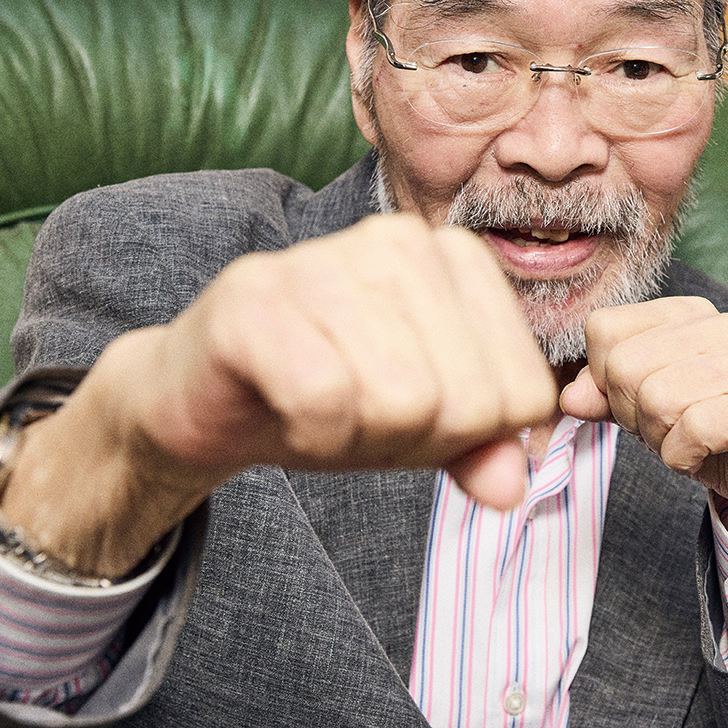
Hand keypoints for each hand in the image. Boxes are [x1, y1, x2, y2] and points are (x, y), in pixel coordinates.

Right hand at [3, 215, 557, 575]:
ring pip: (404, 400)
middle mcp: (399, 240)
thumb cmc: (325, 397)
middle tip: (354, 413)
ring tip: (316, 405)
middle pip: (467, 402)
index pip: (524, 394)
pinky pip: (326, 400)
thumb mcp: (424, 428)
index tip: (408, 411)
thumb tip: (511, 487)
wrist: (204, 395)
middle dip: (412, 439)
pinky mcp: (255, 295)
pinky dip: (309, 433)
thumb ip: (480, 447)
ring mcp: (326, 258)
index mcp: (457, 259)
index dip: (468, 436)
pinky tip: (283, 405)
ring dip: (356, 437)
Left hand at [560, 297, 727, 550]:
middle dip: (631, 415)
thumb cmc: (712, 438)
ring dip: (660, 439)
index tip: (638, 403)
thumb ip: (605, 397)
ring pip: (655, 399)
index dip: (604, 379)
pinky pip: (690, 431)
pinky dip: (684, 458)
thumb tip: (568, 396)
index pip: (604, 328)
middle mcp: (722, 325)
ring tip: (690, 442)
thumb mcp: (646, 412)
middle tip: (667, 430)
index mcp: (687, 314)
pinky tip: (707, 455)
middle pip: (623, 365)